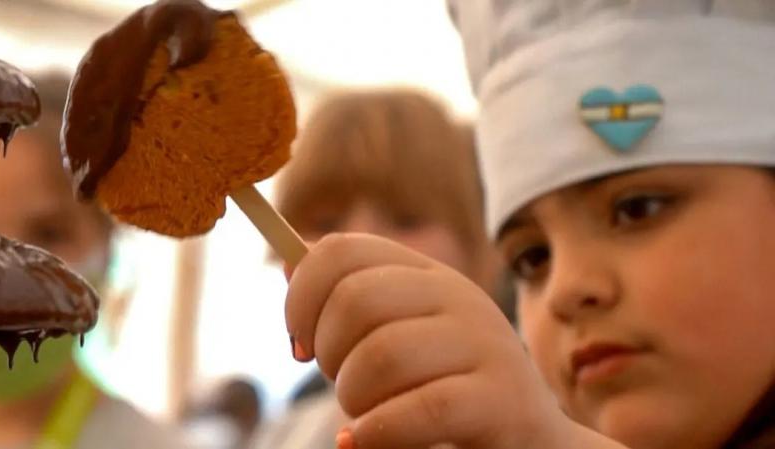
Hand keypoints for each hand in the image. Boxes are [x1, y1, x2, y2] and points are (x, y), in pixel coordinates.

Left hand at [284, 233, 582, 448]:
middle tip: (340, 384)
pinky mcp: (499, 398)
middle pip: (354, 300)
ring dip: (352, 398)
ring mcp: (484, 343)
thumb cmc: (446, 388)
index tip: (299, 343)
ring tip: (362, 417)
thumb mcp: (401, 334)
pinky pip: (419, 409)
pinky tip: (363, 441)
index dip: (301, 296)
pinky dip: (375, 433)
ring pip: (380, 357)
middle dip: (328, 353)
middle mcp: (458, 295)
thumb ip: (349, 300)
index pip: (342, 250)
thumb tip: (289, 262)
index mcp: (428, 274)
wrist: (528, 439)